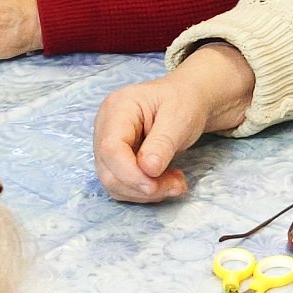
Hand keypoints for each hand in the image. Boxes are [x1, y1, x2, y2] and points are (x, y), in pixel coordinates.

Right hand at [93, 43, 255, 202]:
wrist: (187, 99)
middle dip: (142, 186)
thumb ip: (162, 143)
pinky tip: (166, 181)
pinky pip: (123, 186)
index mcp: (117, 108)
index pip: (110, 148)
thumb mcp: (179, 118)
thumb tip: (148, 170)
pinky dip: (145, 191)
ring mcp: (108, 145)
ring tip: (176, 182)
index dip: (129, 173)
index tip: (155, 185)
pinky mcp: (116, 160)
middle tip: (177, 185)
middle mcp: (105, 127)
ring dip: (146, 192)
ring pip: (114, 183)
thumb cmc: (183, 101)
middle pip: (109, 170)